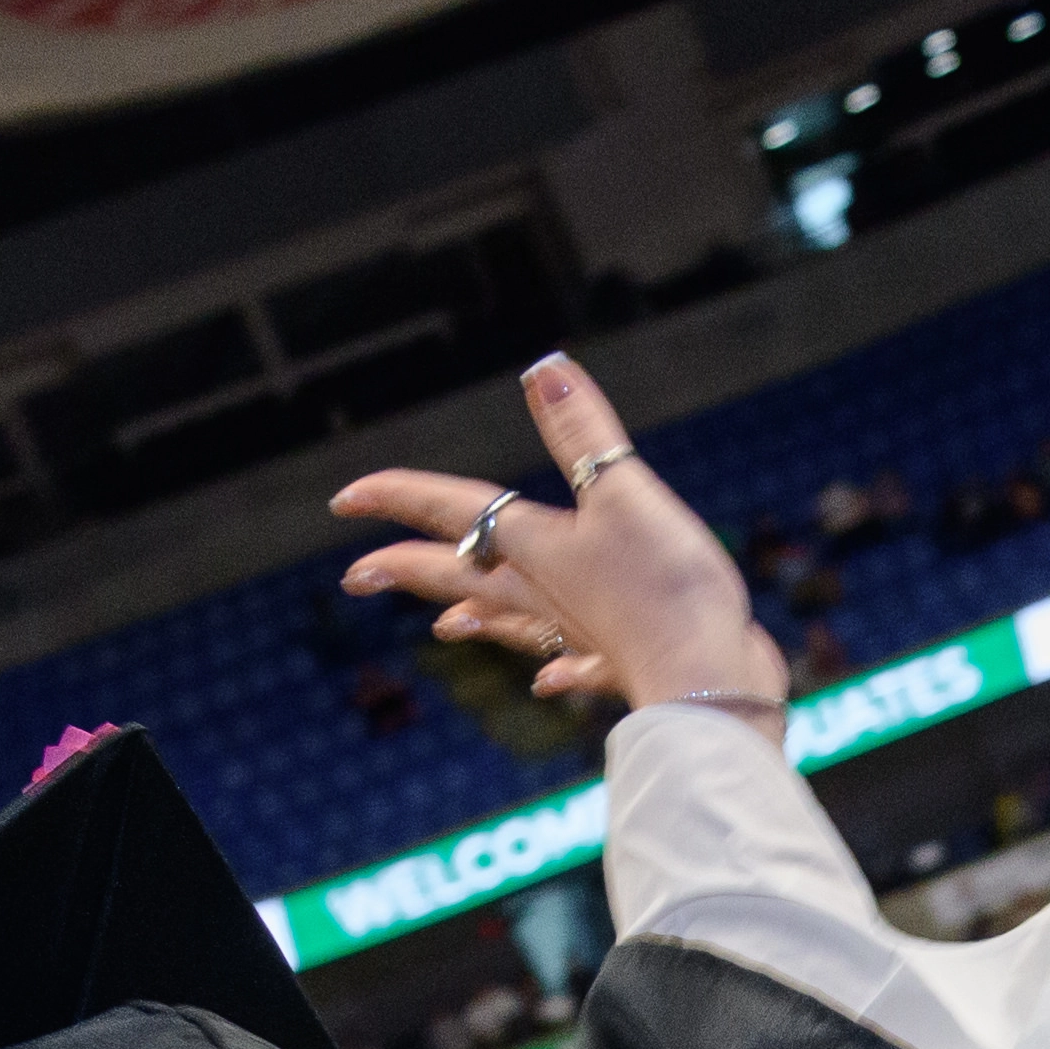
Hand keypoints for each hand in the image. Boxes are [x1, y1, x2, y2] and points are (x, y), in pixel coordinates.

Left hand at [335, 354, 788, 725]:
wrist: (705, 679)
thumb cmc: (660, 588)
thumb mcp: (622, 493)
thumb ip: (583, 432)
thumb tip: (543, 368)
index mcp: (534, 546)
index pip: (453, 512)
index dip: (399, 497)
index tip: (345, 499)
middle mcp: (544, 590)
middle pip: (462, 573)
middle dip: (409, 569)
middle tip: (357, 576)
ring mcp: (578, 630)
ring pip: (511, 619)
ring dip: (476, 616)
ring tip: (444, 625)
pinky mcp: (622, 658)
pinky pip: (575, 662)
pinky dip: (559, 667)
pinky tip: (547, 680)